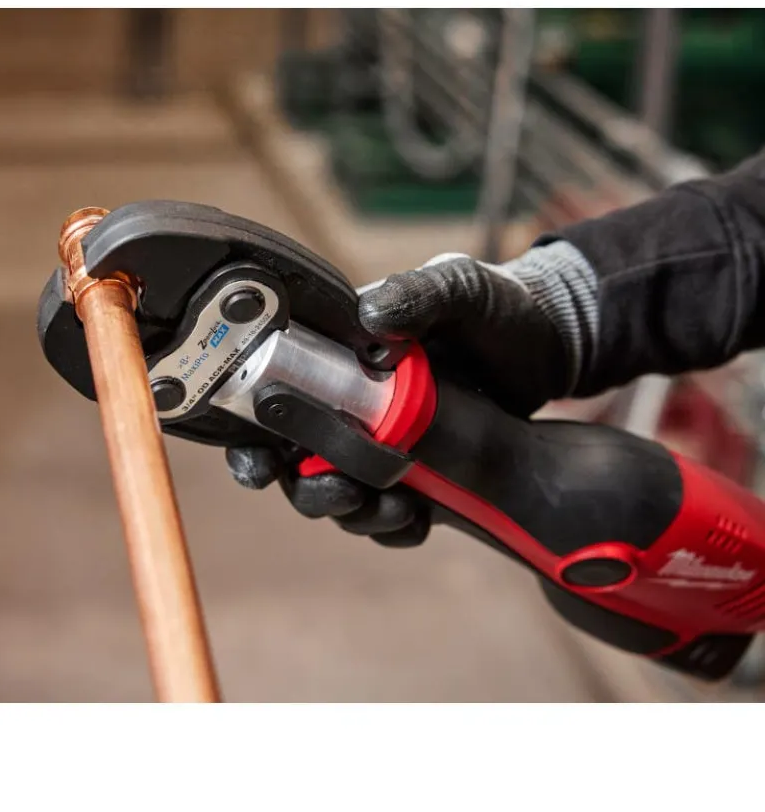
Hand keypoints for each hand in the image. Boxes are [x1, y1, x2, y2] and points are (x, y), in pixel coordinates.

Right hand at [226, 242, 596, 546]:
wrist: (555, 347)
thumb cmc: (500, 307)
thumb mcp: (462, 287)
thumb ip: (418, 293)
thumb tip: (369, 318)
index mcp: (342, 356)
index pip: (277, 396)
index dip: (256, 435)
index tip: (260, 462)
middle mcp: (351, 403)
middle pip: (299, 460)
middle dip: (307, 488)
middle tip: (342, 493)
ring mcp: (384, 442)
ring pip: (340, 491)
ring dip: (354, 512)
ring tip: (394, 509)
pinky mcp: (420, 473)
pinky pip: (390, 510)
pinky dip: (395, 525)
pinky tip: (417, 521)